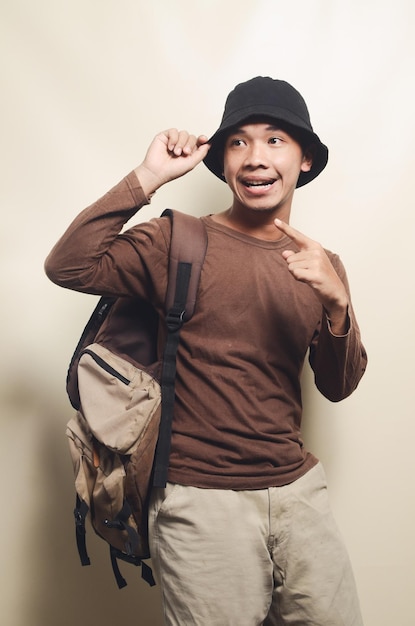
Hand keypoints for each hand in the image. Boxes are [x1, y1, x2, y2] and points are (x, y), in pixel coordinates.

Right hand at [134, 129, 209, 196]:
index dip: (202, 139)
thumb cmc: (172, 171)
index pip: (198, 142)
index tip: (204, 139)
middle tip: (184, 153)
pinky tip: (170, 147)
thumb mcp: (192, 163)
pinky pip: (173, 131)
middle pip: (191, 137)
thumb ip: (201, 153)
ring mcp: (173, 140)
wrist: (158, 172)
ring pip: (183, 133)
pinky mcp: (165, 136)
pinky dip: (173, 139)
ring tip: (176, 152)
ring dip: (180, 143)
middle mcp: (182, 145)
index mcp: (189, 152)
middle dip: (189, 144)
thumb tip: (209, 144)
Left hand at [274, 218, 348, 333]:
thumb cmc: (320, 276)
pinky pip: (295, 274)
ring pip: (291, 267)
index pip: (297, 236)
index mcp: (314, 246)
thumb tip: (285, 254)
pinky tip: (310, 280)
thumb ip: (295, 257)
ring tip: (310, 276)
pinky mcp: (315, 273)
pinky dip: (299, 279)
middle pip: (289, 259)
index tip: (275, 220)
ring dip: (297, 274)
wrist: (335, 291)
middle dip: (295, 268)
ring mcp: (316, 262)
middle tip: (309, 272)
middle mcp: (316, 251)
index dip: (285, 228)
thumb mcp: (307, 264)